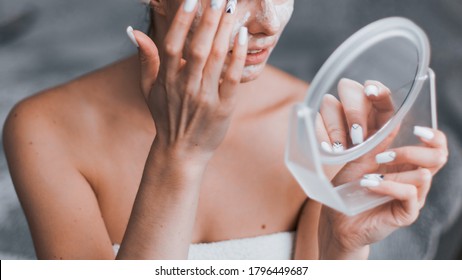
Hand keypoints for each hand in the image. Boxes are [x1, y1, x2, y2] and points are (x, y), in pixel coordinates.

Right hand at [132, 1, 247, 160]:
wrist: (181, 151)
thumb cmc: (166, 117)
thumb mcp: (148, 89)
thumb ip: (146, 59)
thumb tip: (133, 31)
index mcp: (166, 80)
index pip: (172, 44)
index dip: (182, 21)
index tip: (191, 0)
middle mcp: (184, 86)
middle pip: (197, 47)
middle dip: (208, 19)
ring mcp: (204, 97)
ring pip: (214, 59)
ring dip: (223, 32)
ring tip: (230, 8)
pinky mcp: (223, 108)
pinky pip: (232, 78)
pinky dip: (237, 57)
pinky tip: (243, 37)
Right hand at [316, 78, 395, 178]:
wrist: (344, 200)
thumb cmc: (368, 181)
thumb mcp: (384, 160)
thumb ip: (386, 137)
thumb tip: (391, 122)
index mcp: (377, 118)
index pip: (378, 94)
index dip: (376, 89)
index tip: (372, 93)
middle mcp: (354, 114)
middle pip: (350, 89)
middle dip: (354, 110)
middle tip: (357, 136)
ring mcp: (333, 121)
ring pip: (329, 103)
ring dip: (336, 128)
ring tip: (341, 150)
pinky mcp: (315, 130)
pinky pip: (314, 121)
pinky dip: (321, 135)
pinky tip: (327, 150)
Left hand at [318, 127, 447, 258]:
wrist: (338, 217)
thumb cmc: (349, 188)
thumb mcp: (360, 159)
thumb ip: (377, 143)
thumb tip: (393, 122)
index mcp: (408, 164)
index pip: (436, 147)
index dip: (434, 136)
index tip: (417, 129)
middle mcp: (415, 180)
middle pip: (438, 158)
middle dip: (412, 151)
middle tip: (385, 156)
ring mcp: (413, 198)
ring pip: (424, 176)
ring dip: (395, 172)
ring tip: (369, 175)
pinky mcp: (407, 213)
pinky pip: (410, 194)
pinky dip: (389, 186)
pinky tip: (370, 184)